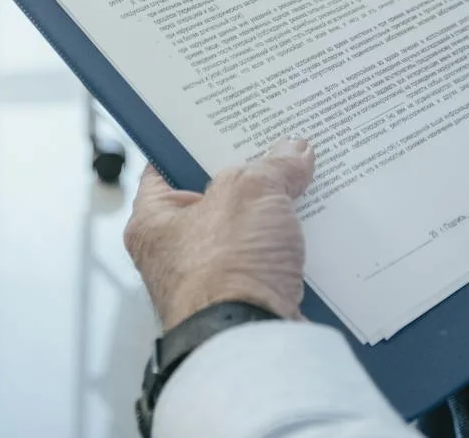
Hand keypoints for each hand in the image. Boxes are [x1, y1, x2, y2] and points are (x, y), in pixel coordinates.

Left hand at [123, 139, 314, 328]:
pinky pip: (269, 267)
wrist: (251, 344)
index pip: (165, 167)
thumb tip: (295, 151)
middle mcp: (174, 256)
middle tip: (277, 151)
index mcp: (152, 222)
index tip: (224, 124)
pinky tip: (316, 233)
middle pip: (215, 201)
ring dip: (274, 218)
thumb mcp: (250, 190)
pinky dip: (290, 252)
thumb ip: (272, 164)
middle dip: (249, 180)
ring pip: (246, 236)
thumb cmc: (226, 269)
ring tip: (305, 186)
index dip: (195, 142)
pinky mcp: (245, 305)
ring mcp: (211, 284)